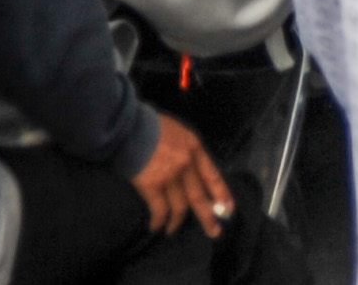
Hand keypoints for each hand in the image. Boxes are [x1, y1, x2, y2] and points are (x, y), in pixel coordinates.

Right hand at [133, 111, 229, 236]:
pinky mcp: (152, 186)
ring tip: (172, 231)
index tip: (229, 208)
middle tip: (214, 232)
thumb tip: (186, 168)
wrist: (129, 125)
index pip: (212, 174)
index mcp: (194, 147)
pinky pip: (159, 210)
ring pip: (180, 207)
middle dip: (207, 217)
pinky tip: (155, 227)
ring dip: (177, 222)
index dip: (221, 192)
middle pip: (199, 196)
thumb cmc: (150, 124)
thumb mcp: (177, 131)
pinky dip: (159, 221)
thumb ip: (185, 148)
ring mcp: (170, 176)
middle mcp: (186, 164)